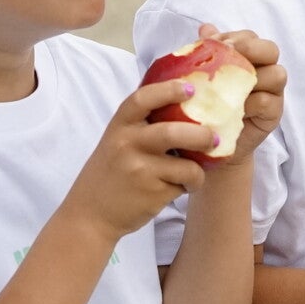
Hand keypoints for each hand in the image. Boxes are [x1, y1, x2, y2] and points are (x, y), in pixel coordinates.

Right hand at [66, 78, 214, 238]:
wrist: (90, 214)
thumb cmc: (111, 172)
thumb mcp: (117, 141)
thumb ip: (141, 125)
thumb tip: (186, 107)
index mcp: (119, 126)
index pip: (143, 99)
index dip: (169, 90)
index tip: (190, 89)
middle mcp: (128, 145)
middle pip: (173, 132)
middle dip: (202, 135)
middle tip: (213, 138)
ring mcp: (140, 170)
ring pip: (188, 166)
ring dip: (198, 172)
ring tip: (195, 175)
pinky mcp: (153, 194)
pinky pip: (183, 185)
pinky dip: (187, 187)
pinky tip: (177, 189)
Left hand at [194, 23, 285, 163]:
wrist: (208, 140)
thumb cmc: (205, 105)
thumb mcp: (201, 76)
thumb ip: (206, 53)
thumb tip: (205, 28)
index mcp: (248, 58)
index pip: (250, 37)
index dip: (234, 37)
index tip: (214, 44)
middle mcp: (264, 71)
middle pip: (271, 49)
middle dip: (251, 48)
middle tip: (230, 53)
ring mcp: (272, 92)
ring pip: (277, 74)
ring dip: (253, 76)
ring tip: (229, 84)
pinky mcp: (273, 114)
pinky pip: (268, 101)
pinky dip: (250, 101)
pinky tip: (232, 107)